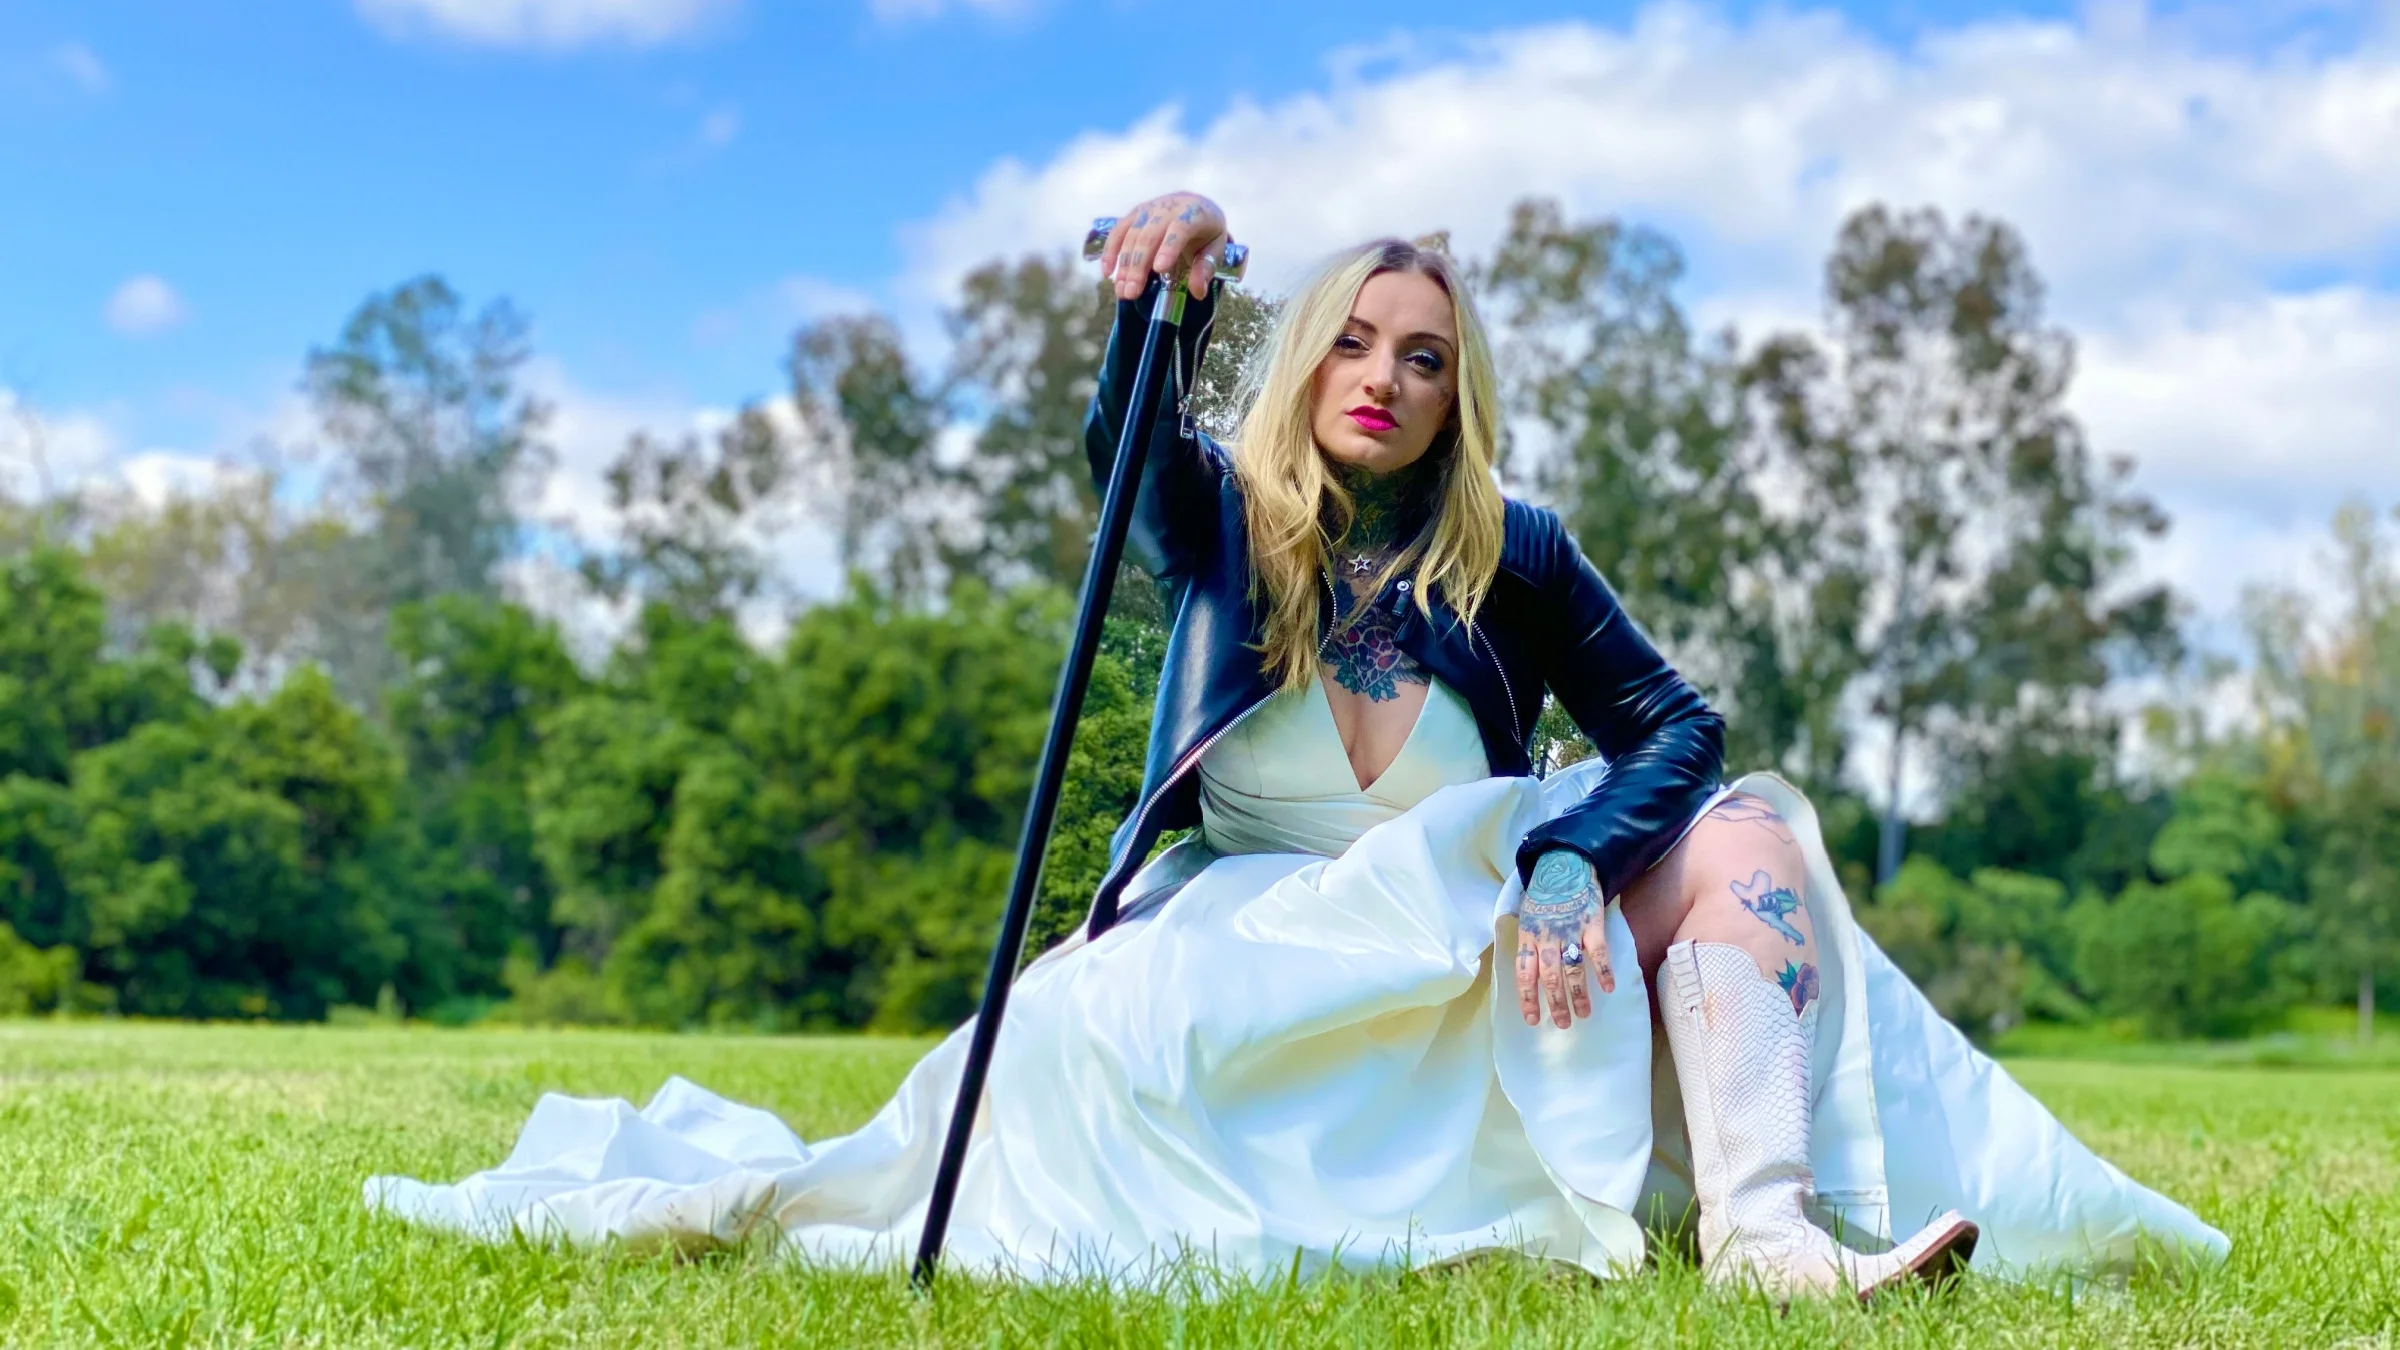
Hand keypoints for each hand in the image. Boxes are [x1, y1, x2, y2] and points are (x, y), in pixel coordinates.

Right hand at [1097, 192, 1227, 300]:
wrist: (1194, 204)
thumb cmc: (1206, 230)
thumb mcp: (1215, 248)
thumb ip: (1206, 268)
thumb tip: (1197, 292)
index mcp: (1193, 213)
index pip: (1179, 228)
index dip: (1168, 247)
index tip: (1159, 269)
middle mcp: (1167, 208)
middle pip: (1149, 236)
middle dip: (1138, 265)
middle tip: (1132, 292)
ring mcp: (1148, 209)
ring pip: (1131, 235)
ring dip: (1123, 264)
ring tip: (1121, 290)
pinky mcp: (1134, 214)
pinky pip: (1118, 231)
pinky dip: (1110, 251)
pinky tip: (1108, 273)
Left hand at [1516, 849, 1614, 1027]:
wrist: (1566, 864)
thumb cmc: (1546, 895)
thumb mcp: (1527, 917)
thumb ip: (1529, 943)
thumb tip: (1529, 973)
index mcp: (1528, 936)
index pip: (1524, 973)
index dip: (1528, 998)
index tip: (1532, 1020)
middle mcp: (1547, 937)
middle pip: (1550, 977)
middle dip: (1555, 1004)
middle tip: (1562, 1024)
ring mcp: (1570, 931)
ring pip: (1572, 970)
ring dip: (1578, 995)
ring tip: (1583, 1014)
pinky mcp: (1592, 924)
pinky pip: (1598, 953)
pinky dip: (1603, 972)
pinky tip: (1608, 988)